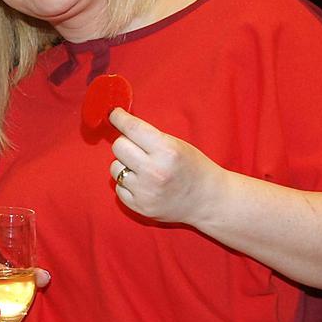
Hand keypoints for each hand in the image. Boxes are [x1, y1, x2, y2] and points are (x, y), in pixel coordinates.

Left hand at [108, 108, 230, 225]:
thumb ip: (150, 137)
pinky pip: (118, 188)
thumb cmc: (194, 169)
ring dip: (124, 165)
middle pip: (118, 146)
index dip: (119, 118)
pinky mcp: (139, 206)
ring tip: (143, 169)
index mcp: (167, 151)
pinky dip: (127, 184)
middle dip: (125, 143)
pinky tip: (143, 184)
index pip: (132, 128)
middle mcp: (154, 171)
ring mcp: (145, 191)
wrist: (208, 200)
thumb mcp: (178, 145)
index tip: (114, 114)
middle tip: (138, 148)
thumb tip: (121, 125)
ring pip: (114, 167)